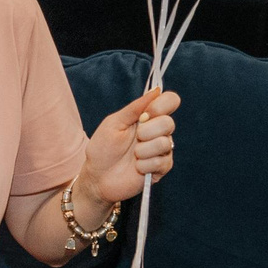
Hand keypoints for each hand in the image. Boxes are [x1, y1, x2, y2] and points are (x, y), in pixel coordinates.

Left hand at [81, 87, 178, 204]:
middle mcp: (158, 132)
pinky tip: (136, 167)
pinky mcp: (161, 168)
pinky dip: (144, 165)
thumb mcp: (113, 123)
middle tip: (134, 139)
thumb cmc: (102, 149)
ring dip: (143, 150)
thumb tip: (155, 90)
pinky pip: (161, 162)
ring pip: (165, 143)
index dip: (162, 106)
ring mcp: (161, 150)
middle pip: (169, 123)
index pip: (170, 101)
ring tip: (133, 155)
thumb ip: (134, 108)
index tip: (145, 115)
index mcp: (148, 117)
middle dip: (147, 131)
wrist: (96, 177)